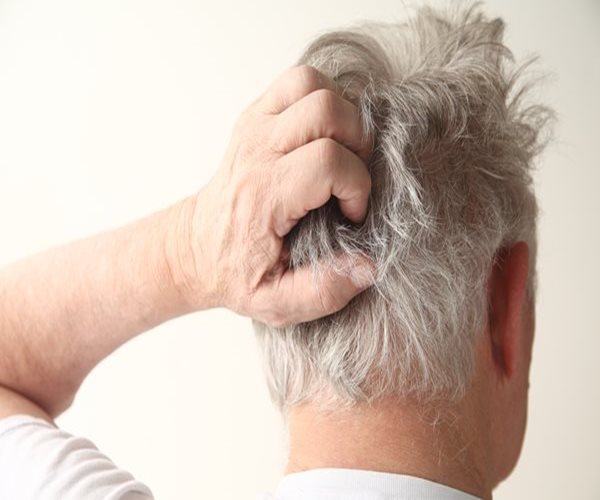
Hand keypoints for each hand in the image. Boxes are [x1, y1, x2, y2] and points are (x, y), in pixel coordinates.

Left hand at [176, 65, 374, 326]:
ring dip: (340, 112)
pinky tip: (323, 137)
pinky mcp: (255, 116)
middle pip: (325, 109)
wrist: (194, 249)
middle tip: (352, 176)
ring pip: (310, 82)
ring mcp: (253, 126)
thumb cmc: (236, 273)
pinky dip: (321, 99)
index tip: (350, 214)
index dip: (356, 186)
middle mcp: (256, 150)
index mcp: (263, 194)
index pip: (328, 162)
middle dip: (357, 140)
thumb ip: (323, 291)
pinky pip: (297, 81)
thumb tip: (367, 265)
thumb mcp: (275, 303)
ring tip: (341, 151)